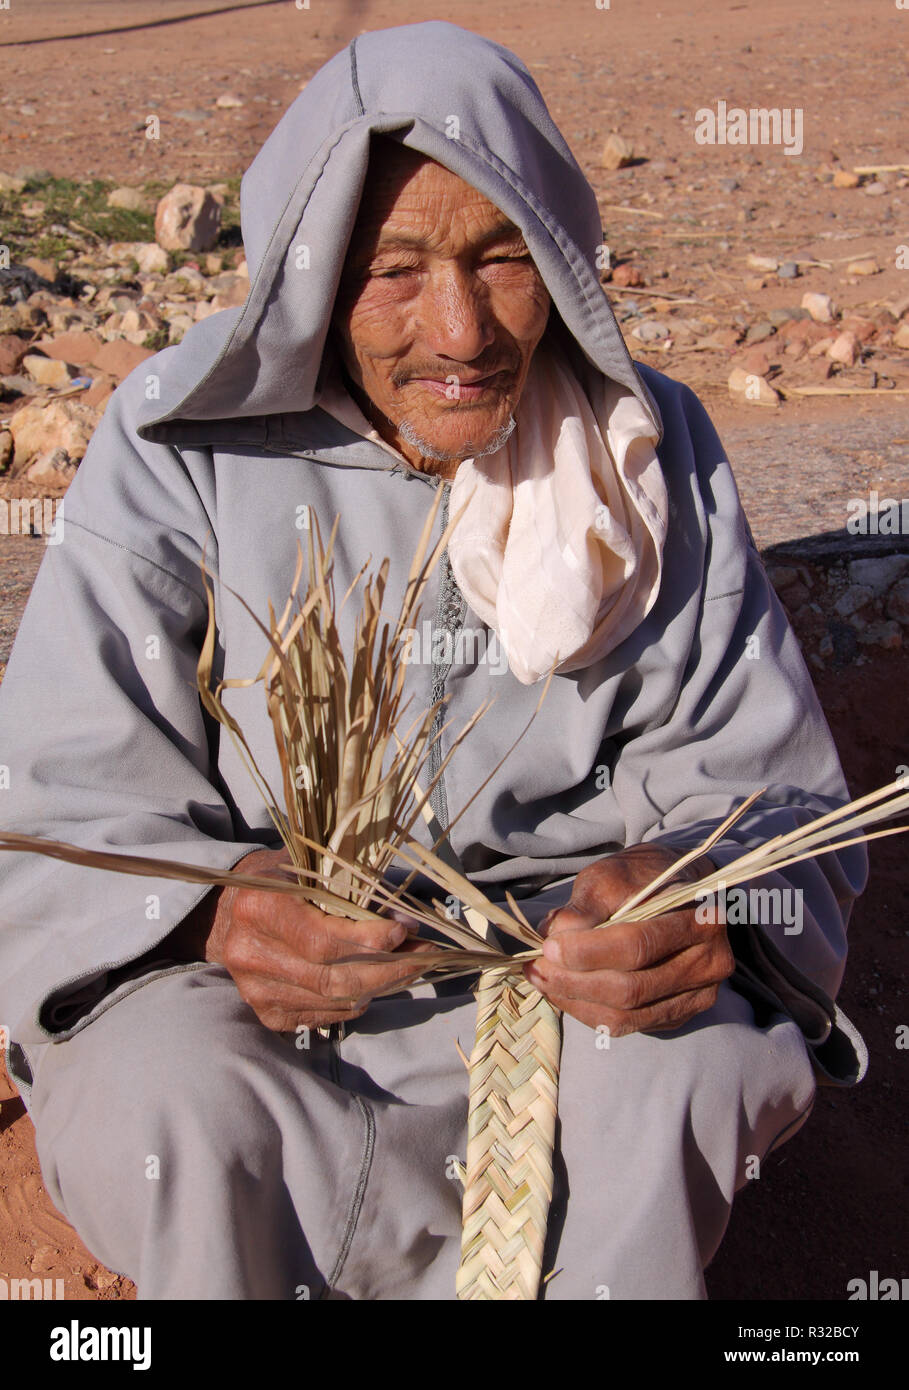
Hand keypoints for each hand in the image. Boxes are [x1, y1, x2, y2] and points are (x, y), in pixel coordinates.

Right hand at [200, 848, 431, 1031]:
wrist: (231, 911)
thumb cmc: (282, 879)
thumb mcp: (311, 865)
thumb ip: (353, 888)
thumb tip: (405, 919)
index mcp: (259, 909)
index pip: (322, 940)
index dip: (368, 942)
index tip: (404, 932)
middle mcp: (250, 955)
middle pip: (333, 978)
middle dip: (388, 969)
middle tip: (424, 955)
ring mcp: (255, 990)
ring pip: (333, 1000)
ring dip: (380, 985)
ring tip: (408, 966)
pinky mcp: (266, 1014)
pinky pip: (324, 1015)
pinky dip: (356, 1001)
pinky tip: (374, 982)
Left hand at [523, 843, 733, 1036]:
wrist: (676, 891)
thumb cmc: (642, 880)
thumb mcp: (611, 876)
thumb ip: (585, 906)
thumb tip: (552, 934)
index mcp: (701, 918)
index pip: (637, 946)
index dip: (587, 952)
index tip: (547, 947)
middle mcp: (710, 962)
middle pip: (632, 988)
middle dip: (575, 982)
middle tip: (536, 969)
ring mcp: (699, 993)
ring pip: (629, 1014)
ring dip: (577, 1002)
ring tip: (543, 981)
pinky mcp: (682, 1013)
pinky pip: (631, 1025)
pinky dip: (591, 1013)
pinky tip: (566, 994)